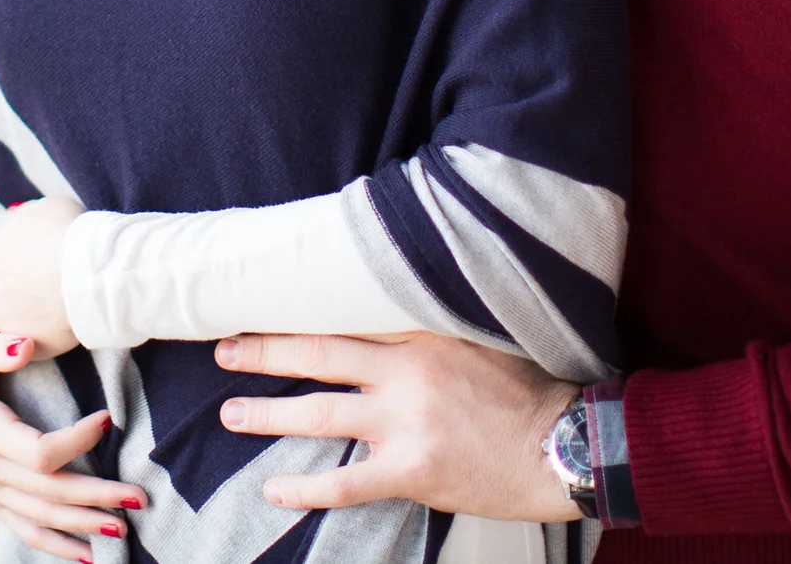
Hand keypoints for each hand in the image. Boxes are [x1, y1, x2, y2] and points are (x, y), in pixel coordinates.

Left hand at [0, 195, 81, 355]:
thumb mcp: (50, 208)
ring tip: (2, 320)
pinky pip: (5, 347)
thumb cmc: (78, 234)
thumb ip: (28, 216)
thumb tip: (19, 220)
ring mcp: (6, 315)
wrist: (97, 273)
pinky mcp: (24, 340)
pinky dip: (9, 343)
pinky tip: (23, 338)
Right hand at [0, 321, 145, 561]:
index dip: (77, 442)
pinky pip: (24, 530)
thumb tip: (25, 346)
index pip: (39, 453)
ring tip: (124, 526)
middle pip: (49, 491)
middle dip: (97, 496)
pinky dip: (56, 545)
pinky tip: (89, 555)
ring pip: (41, 516)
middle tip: (140, 497)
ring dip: (84, 524)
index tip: (107, 419)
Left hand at [214, 332, 577, 520]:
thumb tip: (384, 306)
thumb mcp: (482, 335)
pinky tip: (275, 488)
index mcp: (423, 332)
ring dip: (269, 414)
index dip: (299, 311)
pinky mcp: (413, 470)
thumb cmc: (528, 391)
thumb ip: (432, 322)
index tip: (261, 301)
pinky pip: (345, 481)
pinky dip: (305, 487)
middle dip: (264, 352)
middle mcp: (408, 371)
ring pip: (320, 414)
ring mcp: (407, 423)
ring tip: (232, 414)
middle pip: (318, 355)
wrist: (566, 447)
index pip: (345, 314)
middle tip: (224, 348)